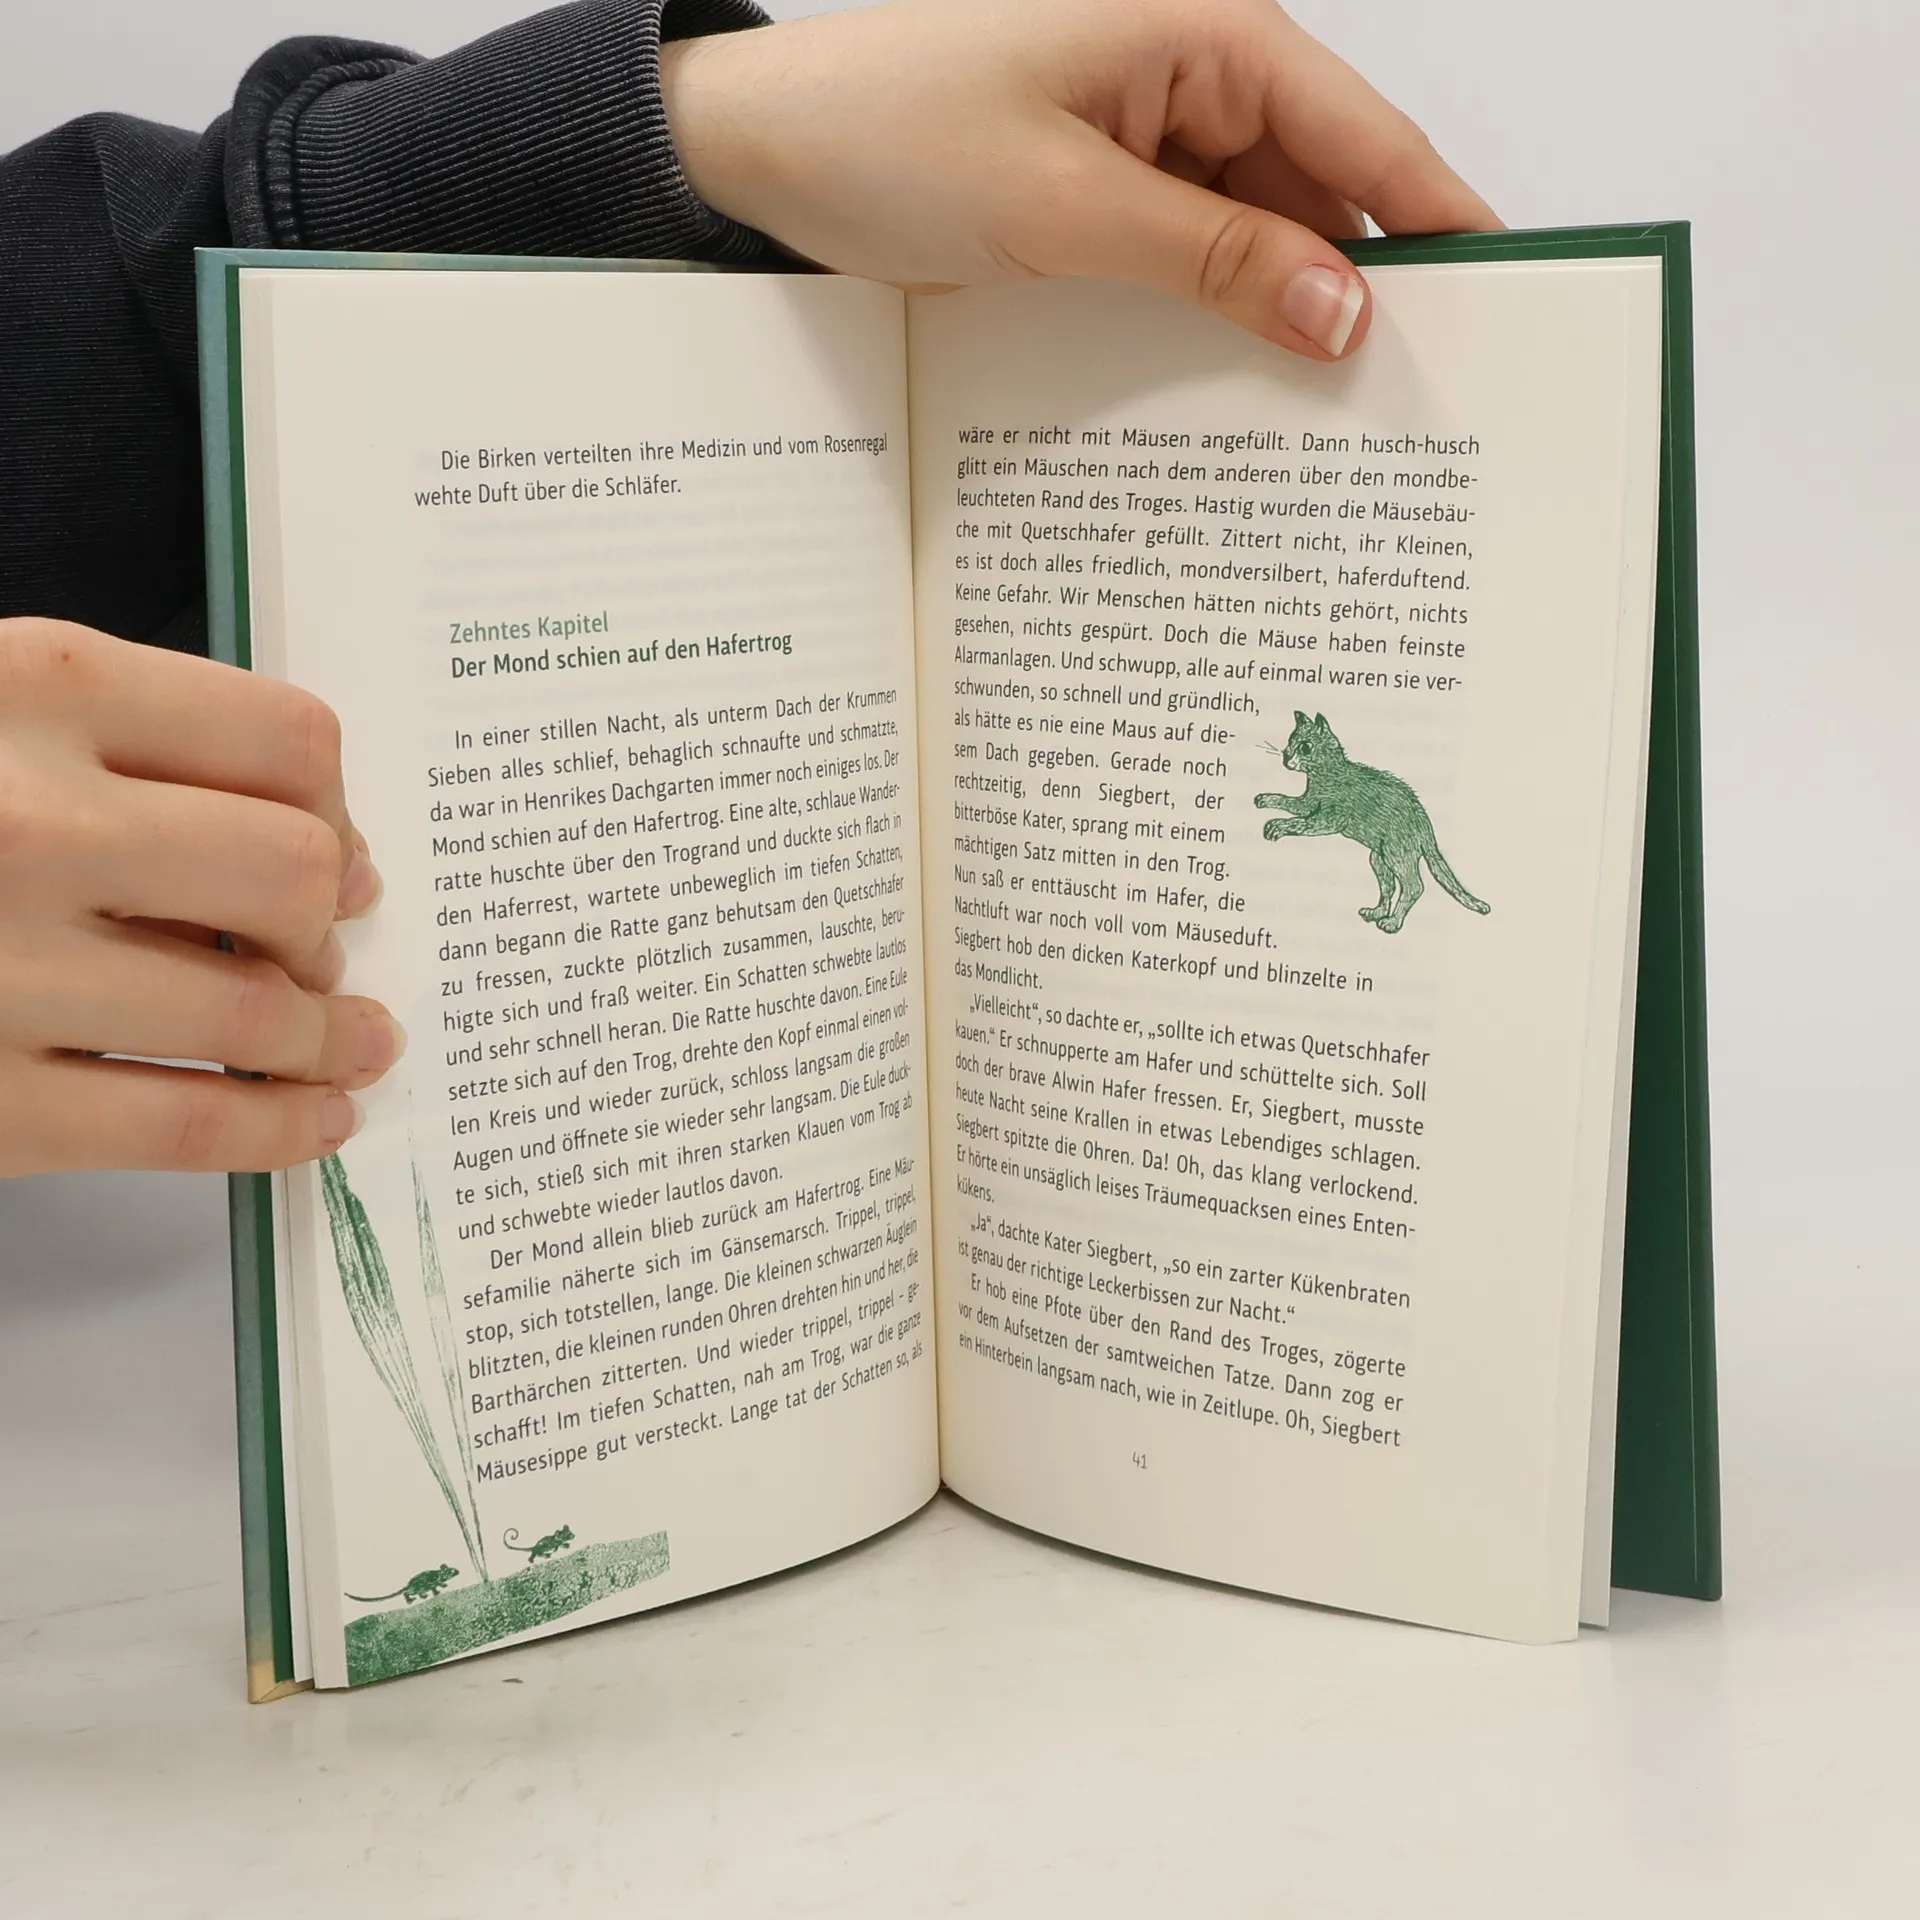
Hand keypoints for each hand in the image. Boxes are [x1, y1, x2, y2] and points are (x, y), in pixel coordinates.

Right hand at [0, 620, 403, 1176]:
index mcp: (39, 692)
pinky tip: (309, 1124)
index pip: (283, 739)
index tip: (343, 855)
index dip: (338, 810)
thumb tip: (316, 849)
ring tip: (352, 1047)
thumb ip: (124, 745)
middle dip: (324, 927)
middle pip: (290, 873)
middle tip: (326, 958)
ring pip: (257, 1014)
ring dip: (329, 1042)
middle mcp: (30, 821)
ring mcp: (6, 969)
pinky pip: (184, 1129)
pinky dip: (276, 1134)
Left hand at [661, 0, 1497, 359]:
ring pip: (1262, 240)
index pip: (1366, 134)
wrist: (763, 154)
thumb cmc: (889, 131)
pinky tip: (1238, 398)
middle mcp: (1195, 81)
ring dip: (1285, 322)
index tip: (1508, 307)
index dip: (1440, 223)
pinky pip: (1194, 264)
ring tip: (1333, 426)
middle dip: (1364, 292)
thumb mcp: (1063, 204)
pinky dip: (1217, 325)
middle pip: (1324, 195)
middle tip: (1415, 407)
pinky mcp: (1108, 204)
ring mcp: (1151, 147)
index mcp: (1206, 35)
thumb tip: (1342, 312)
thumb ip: (1212, 259)